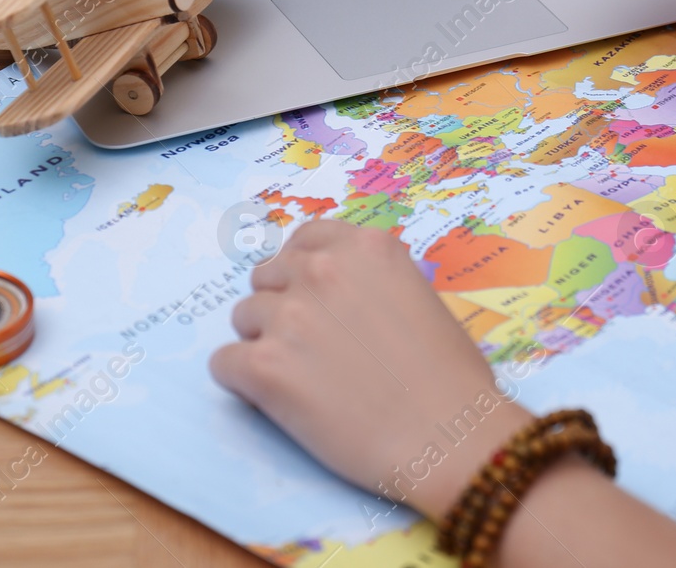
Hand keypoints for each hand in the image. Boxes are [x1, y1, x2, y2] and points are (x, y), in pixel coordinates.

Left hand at [210, 220, 534, 519]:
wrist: (448, 436)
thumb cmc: (451, 378)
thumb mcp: (421, 298)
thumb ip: (373, 282)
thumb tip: (341, 295)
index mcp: (365, 247)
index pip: (304, 239)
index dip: (304, 273)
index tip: (313, 301)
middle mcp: (322, 270)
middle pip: (267, 277)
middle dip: (281, 308)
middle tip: (309, 349)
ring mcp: (289, 316)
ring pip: (243, 318)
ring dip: (263, 344)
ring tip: (301, 379)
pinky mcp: (265, 365)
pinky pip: (224, 363)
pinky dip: (243, 383)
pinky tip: (277, 401)